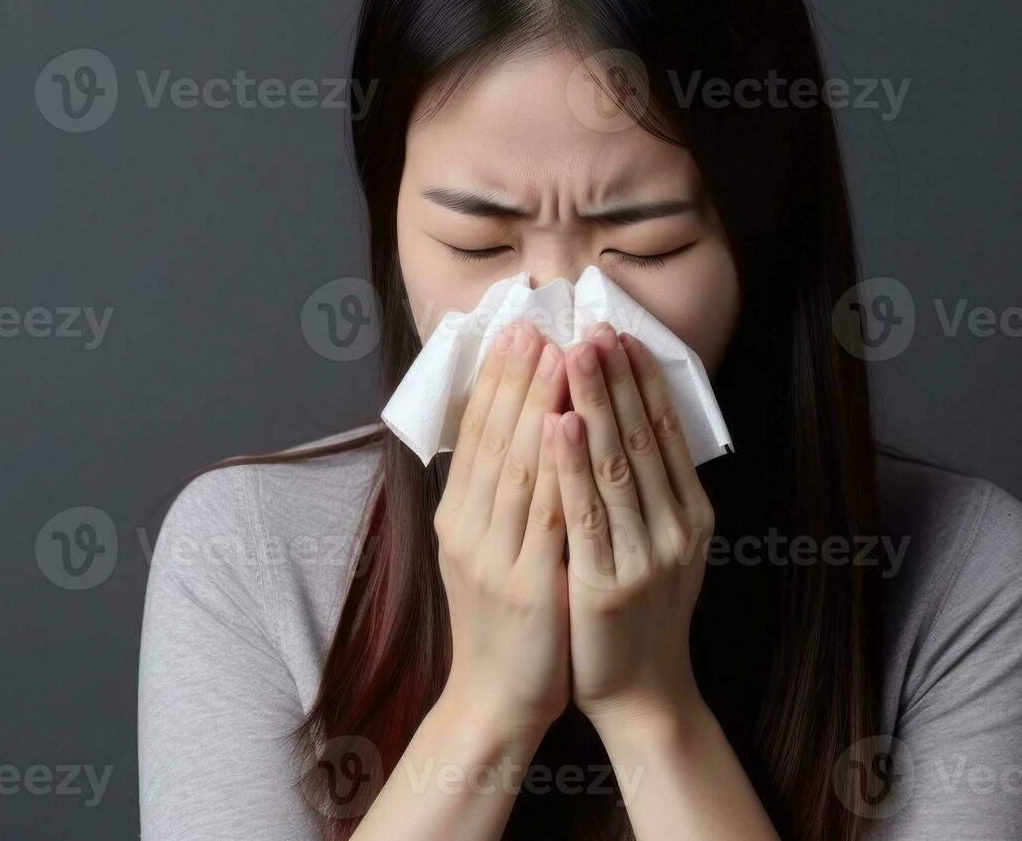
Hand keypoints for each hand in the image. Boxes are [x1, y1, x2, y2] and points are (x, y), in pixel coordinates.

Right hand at [433, 322, 572, 738]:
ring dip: (537, 405)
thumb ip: (492, 497)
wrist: (495, 701)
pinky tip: (565, 426)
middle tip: (535, 321)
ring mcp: (492, 557)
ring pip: (516, 466)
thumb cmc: (501, 622)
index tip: (514, 331)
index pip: (473, 434)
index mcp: (455, 517)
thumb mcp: (482, 551)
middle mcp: (465, 529)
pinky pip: (543, 514)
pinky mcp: (526, 585)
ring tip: (557, 353)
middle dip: (516, 377)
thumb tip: (510, 432)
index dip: (494, 380)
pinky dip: (554, 466)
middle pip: (492, 439)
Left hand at [554, 322, 715, 730]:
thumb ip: (651, 489)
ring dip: (595, 403)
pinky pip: (587, 513)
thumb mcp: (661, 544)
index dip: (644, 380)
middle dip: (618, 378)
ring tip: (575, 353)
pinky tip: (557, 423)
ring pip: (618, 465)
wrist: (640, 692)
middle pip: (644, 437)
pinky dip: (572, 464)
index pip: (667, 431)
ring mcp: (646, 556)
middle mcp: (677, 528)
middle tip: (595, 325)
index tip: (621, 333)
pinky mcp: (609, 584)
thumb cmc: (639, 611)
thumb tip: (627, 419)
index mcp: (691, 513)